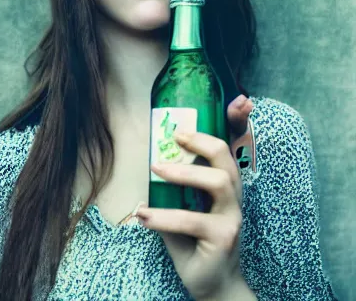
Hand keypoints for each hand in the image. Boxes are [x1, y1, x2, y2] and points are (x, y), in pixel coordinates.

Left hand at [136, 95, 253, 299]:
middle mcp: (233, 196)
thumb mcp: (182, 209)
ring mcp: (231, 217)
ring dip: (183, 173)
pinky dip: (163, 216)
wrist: (211, 284)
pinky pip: (192, 221)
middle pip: (226, 158)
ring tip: (155, 169)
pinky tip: (143, 215)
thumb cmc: (194, 242)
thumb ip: (172, 189)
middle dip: (202, 140)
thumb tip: (150, 161)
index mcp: (224, 184)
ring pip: (217, 182)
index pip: (232, 148)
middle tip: (176, 136)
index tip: (240, 100)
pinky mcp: (222, 238)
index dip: (238, 122)